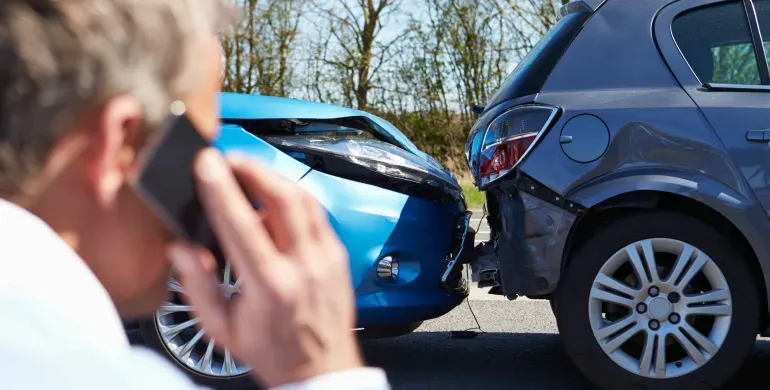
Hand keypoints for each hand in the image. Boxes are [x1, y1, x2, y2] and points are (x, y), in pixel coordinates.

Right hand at [167, 148, 361, 386]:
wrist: (321, 370)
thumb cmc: (273, 351)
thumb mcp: (222, 329)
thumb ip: (198, 286)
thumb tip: (180, 248)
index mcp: (270, 286)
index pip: (243, 224)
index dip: (222, 188)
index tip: (206, 163)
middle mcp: (304, 266)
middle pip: (283, 197)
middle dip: (253, 168)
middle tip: (228, 159)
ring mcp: (327, 257)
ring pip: (304, 198)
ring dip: (274, 177)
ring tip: (248, 172)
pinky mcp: (338, 254)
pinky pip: (317, 212)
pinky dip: (293, 197)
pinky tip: (274, 198)